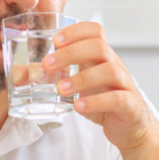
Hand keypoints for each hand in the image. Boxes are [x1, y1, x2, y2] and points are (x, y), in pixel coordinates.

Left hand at [44, 22, 153, 151]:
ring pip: (109, 71)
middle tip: (47, 65)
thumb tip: (28, 72)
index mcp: (103, 57)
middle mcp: (115, 66)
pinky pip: (117, 99)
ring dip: (81, 78)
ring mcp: (125, 84)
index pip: (95, 31)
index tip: (54, 41)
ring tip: (61, 89)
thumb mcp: (81, 84)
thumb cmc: (103, 102)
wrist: (129, 128)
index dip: (75, 32)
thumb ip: (61, 75)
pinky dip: (96, 102)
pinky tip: (79, 107)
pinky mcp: (130, 105)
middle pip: (99, 46)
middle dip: (71, 53)